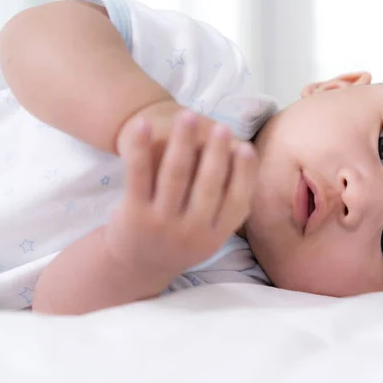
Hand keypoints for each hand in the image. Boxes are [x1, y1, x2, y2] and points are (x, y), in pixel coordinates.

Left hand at [106, 110, 258, 275]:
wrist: (135, 267)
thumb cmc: (180, 240)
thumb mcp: (209, 234)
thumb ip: (229, 205)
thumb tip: (249, 160)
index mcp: (214, 236)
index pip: (236, 202)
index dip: (243, 173)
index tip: (246, 147)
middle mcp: (190, 233)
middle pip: (207, 186)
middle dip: (216, 153)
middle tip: (221, 126)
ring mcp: (160, 224)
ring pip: (175, 175)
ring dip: (183, 141)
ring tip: (187, 115)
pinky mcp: (133, 214)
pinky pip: (138, 174)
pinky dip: (140, 147)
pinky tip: (143, 124)